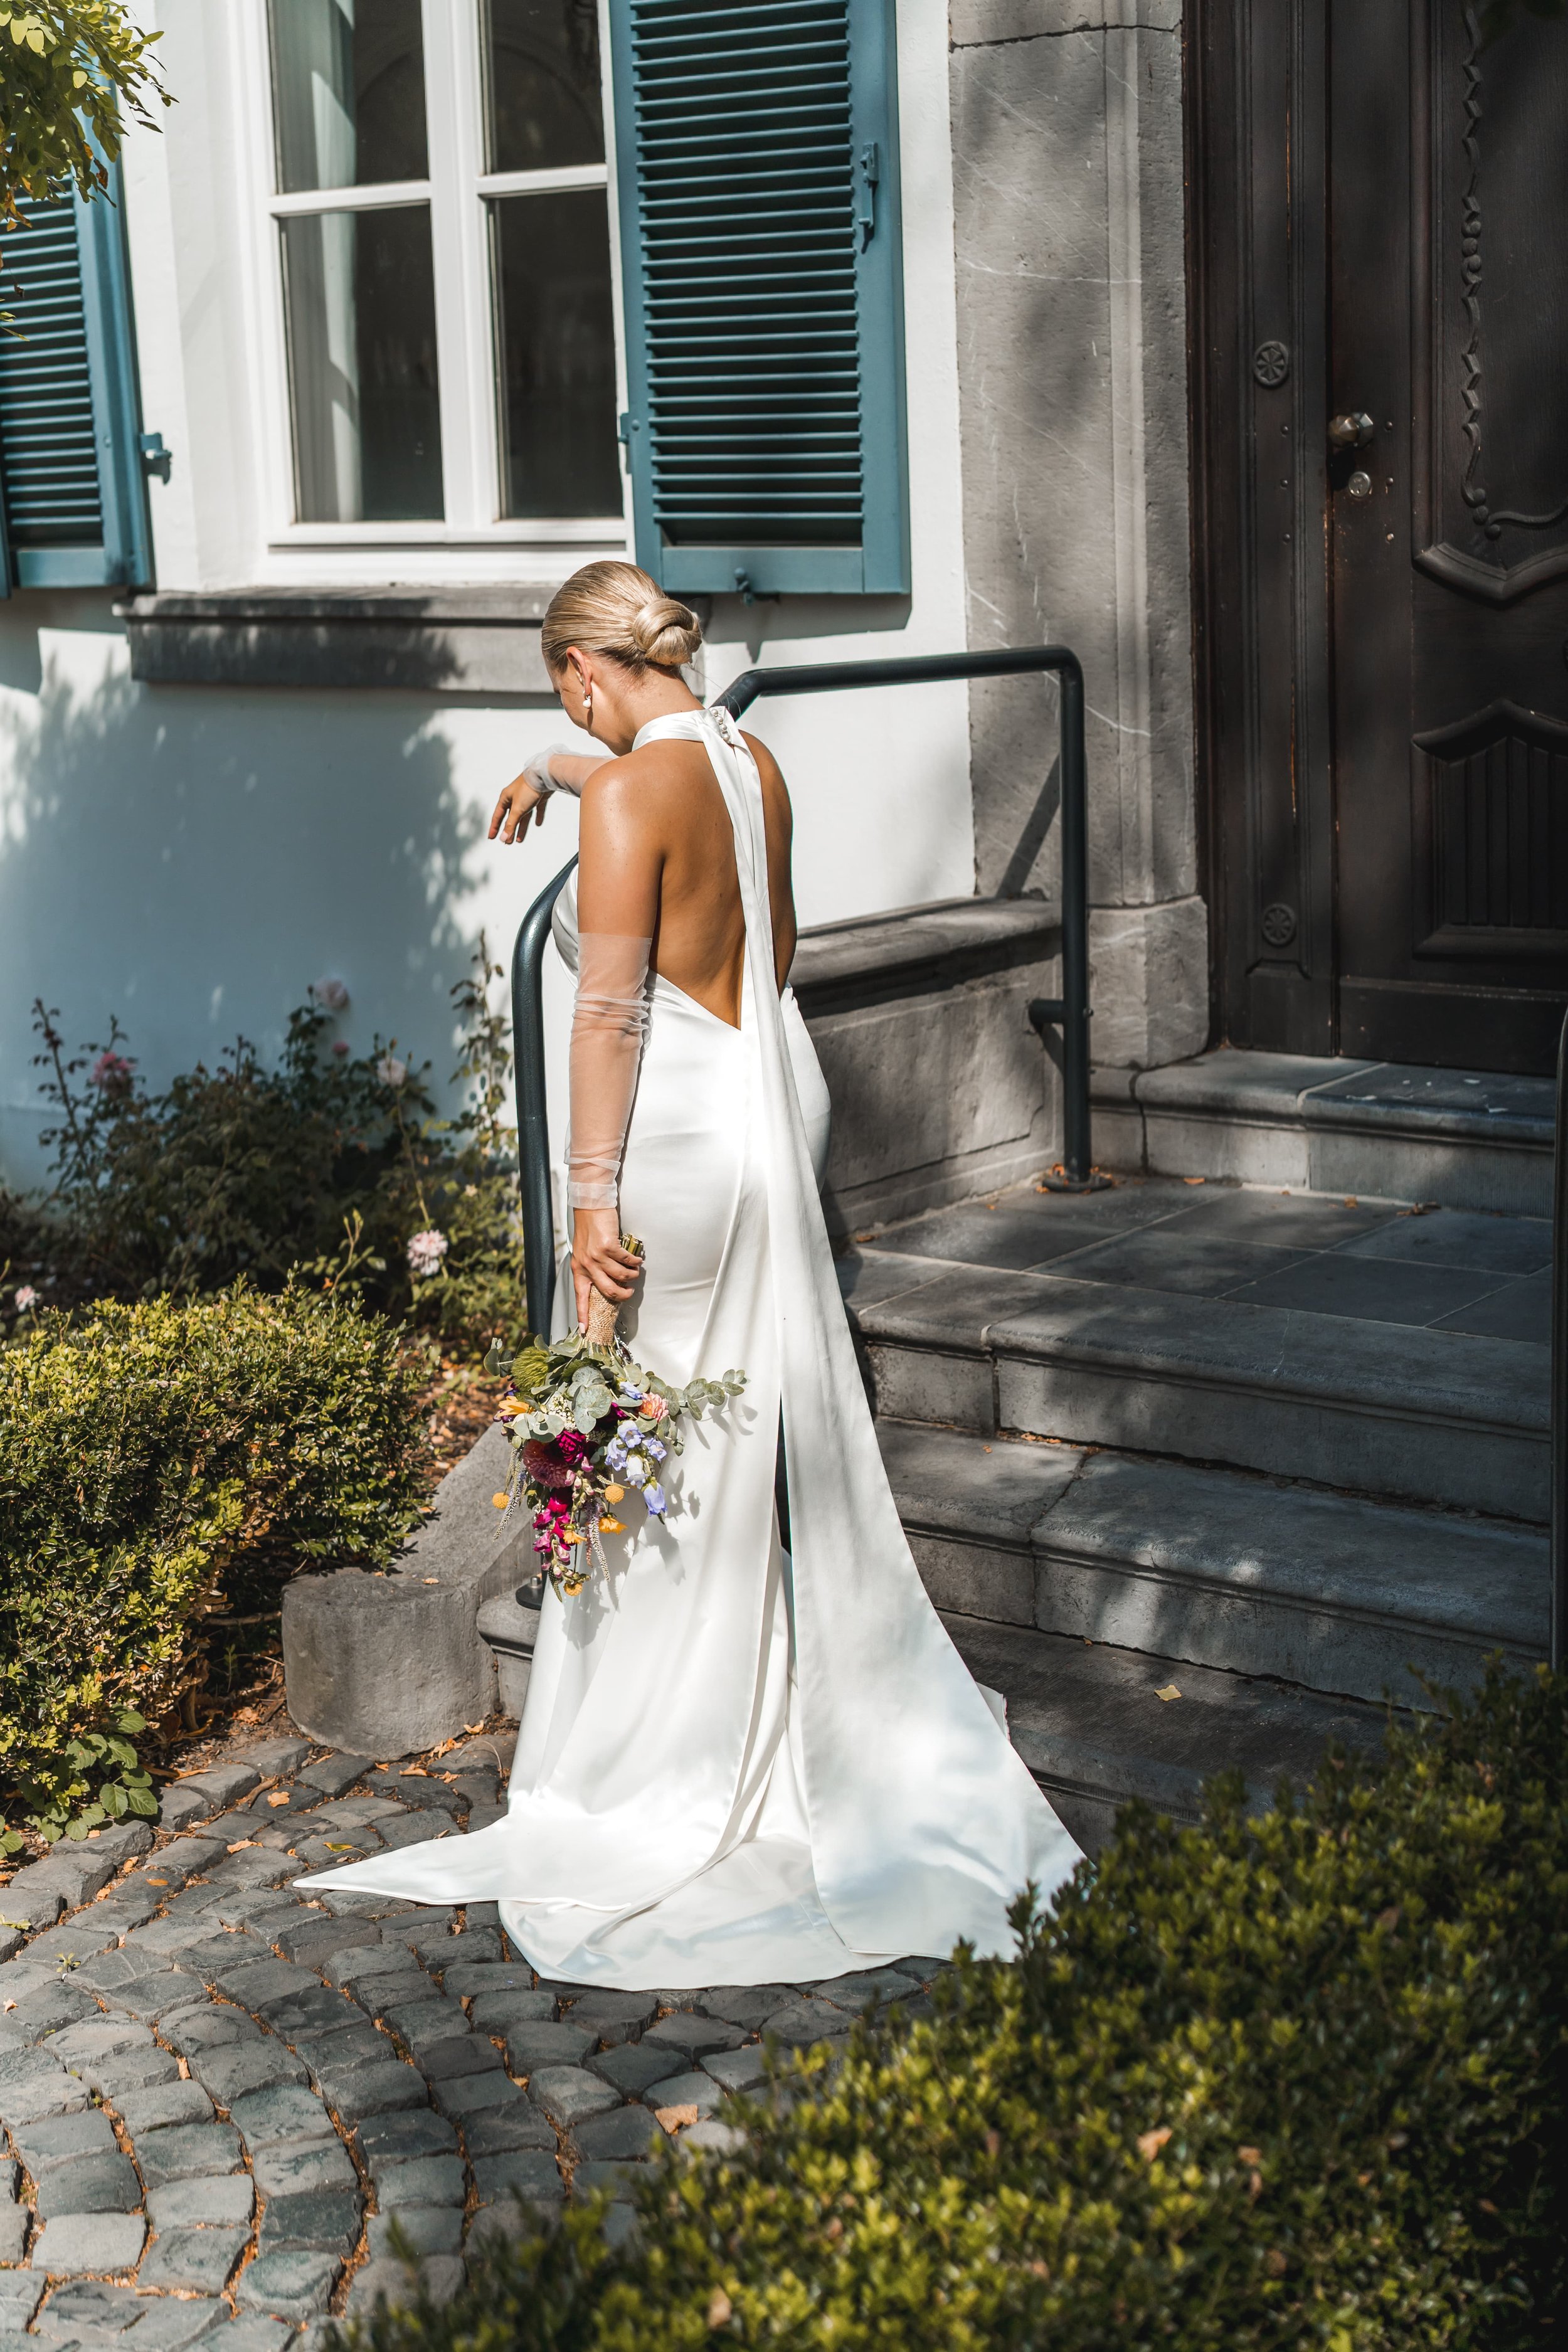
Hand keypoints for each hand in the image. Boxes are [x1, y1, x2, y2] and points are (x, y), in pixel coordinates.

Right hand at [489, 771, 548, 843]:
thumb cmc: (528, 789)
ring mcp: (527, 797)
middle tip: (508, 842)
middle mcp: (515, 797)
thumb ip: (510, 824)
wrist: (545, 775)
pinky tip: (538, 824)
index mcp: (506, 798)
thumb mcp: (517, 809)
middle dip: (509, 830)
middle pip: (510, 817)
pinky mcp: (538, 796)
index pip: (497, 816)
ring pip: (523, 815)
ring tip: (519, 840)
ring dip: (521, 827)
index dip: (494, 827)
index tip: (491, 837)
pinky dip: (537, 816)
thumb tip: (503, 838)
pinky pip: (537, 809)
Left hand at [572, 1208, 641, 1326]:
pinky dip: (635, 1262)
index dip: (583, 1315)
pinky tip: (637, 1260)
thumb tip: (609, 1281)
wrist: (590, 1207)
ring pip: (621, 1276)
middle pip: (608, 1291)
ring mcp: (597, 1256)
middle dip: (622, 1296)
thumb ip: (592, 1267)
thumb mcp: (584, 1251)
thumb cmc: (588, 1229)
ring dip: (632, 1276)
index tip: (584, 1330)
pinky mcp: (608, 1246)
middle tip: (629, 1293)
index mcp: (579, 1269)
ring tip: (635, 1272)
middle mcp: (587, 1265)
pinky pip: (627, 1261)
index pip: (580, 1297)